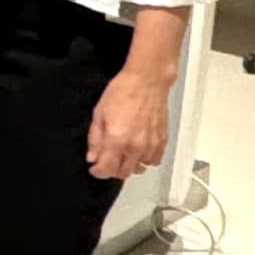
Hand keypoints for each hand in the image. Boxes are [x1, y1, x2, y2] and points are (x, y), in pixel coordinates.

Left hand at [86, 63, 172, 179]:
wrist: (147, 82)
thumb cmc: (123, 92)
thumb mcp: (99, 114)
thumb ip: (95, 139)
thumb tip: (92, 156)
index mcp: (117, 140)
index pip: (107, 169)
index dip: (98, 171)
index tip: (95, 168)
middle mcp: (136, 146)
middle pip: (124, 172)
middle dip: (112, 170)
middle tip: (106, 161)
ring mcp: (151, 145)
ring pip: (140, 168)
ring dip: (129, 165)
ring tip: (122, 155)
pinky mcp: (162, 141)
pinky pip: (154, 160)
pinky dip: (145, 160)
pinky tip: (138, 151)